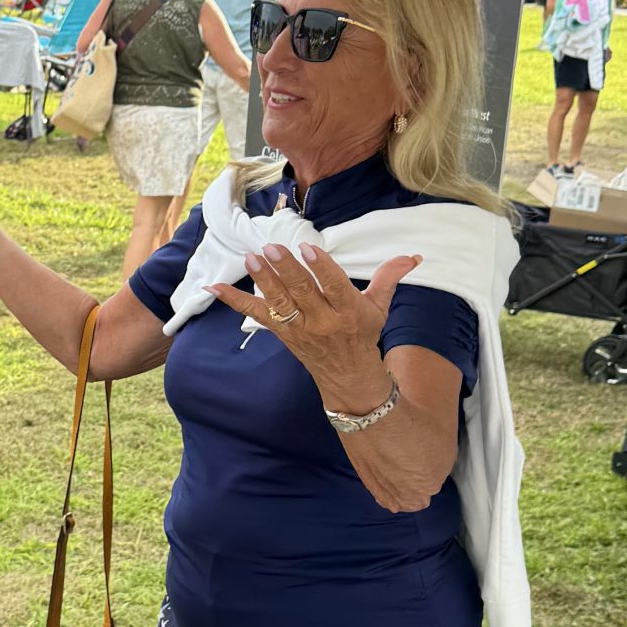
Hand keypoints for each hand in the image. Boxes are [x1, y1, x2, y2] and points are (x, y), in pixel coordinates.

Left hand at [209, 240, 419, 411]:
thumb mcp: (380, 308)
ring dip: (263, 279)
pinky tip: (214, 287)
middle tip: (270, 248)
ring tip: (251, 257)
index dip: (321, 268)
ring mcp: (299, 329)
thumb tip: (412, 256)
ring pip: (279, 302)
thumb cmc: (363, 337)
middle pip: (302, 293)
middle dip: (285, 269)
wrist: (349, 378)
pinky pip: (256, 314)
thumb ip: (390, 278)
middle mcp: (322, 322)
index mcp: (349, 313)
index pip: (335, 288)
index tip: (308, 248)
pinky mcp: (282, 333)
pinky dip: (234, 300)